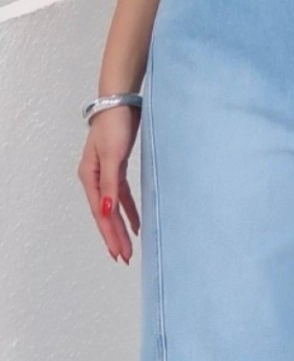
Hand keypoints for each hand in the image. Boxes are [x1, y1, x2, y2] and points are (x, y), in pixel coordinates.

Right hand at [77, 106, 141, 261]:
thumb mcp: (112, 157)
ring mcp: (106, 174)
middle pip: (106, 215)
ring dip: (121, 227)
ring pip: (114, 208)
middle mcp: (95, 179)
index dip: (110, 235)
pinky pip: (122, 197)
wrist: (120, 102)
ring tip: (128, 247)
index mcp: (90, 178)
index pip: (101, 214)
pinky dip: (129, 211)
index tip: (120, 254)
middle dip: (115, 237)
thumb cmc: (114, 126)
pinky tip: (136, 224)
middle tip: (125, 258)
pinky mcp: (117, 169)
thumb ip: (110, 185)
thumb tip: (108, 212)